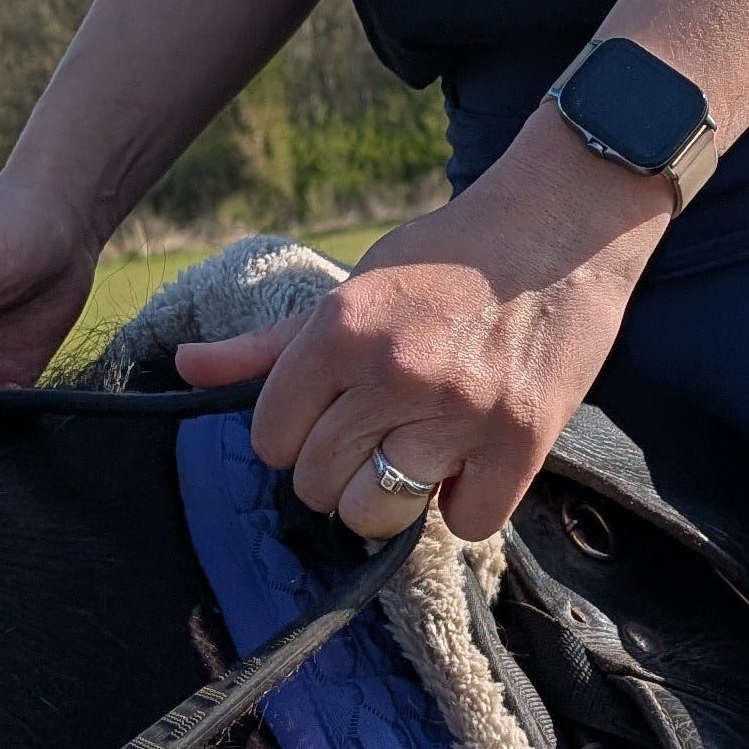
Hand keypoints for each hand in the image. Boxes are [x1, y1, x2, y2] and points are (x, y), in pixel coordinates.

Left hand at [178, 110, 670, 539]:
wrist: (563, 226)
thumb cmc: (452, 256)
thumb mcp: (357, 284)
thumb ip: (272, 344)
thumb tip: (185, 368)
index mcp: (342, 328)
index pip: (271, 438)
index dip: (295, 433)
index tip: (330, 412)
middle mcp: (394, 372)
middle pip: (319, 483)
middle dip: (340, 467)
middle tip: (379, 430)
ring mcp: (459, 411)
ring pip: (379, 514)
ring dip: (393, 496)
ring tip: (418, 453)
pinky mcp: (521, 441)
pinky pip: (465, 523)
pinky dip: (466, 502)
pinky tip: (472, 461)